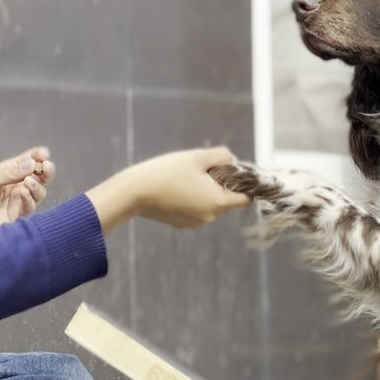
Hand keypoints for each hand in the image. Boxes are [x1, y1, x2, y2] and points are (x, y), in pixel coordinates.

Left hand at [0, 147, 55, 231]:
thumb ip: (11, 172)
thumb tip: (32, 164)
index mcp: (7, 173)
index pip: (27, 162)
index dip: (37, 157)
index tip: (44, 153)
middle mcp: (15, 187)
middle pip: (38, 177)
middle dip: (45, 171)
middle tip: (47, 166)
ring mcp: (17, 202)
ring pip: (38, 192)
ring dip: (38, 185)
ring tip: (29, 181)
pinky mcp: (16, 217)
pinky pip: (30, 207)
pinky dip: (29, 198)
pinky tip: (22, 192)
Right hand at [86, 147, 250, 230]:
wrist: (133, 192)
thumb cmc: (166, 172)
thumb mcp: (197, 157)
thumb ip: (222, 156)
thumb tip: (232, 161)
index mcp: (218, 203)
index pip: (246, 199)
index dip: (244, 184)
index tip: (232, 170)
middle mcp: (210, 217)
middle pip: (227, 200)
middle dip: (221, 183)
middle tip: (203, 168)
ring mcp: (194, 222)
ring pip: (211, 204)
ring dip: (206, 190)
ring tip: (187, 176)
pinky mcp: (181, 223)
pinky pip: (196, 209)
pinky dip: (193, 198)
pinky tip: (176, 186)